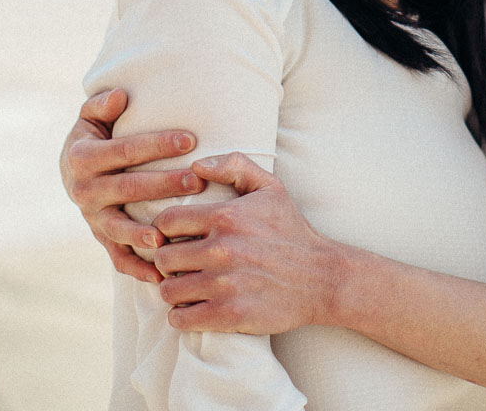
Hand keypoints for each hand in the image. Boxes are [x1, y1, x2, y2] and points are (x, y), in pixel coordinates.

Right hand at [59, 88, 204, 283]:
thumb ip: (102, 105)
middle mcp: (85, 191)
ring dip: (145, 233)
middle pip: (128, 189)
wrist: (74, 172)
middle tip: (196, 181)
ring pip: (121, 228)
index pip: (126, 150)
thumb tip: (120, 96)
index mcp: (83, 158)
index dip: (157, 144)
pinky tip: (161, 275)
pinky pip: (118, 258)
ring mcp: (93, 219)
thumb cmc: (95, 137)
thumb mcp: (91, 117)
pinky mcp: (102, 239)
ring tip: (168, 237)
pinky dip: (138, 269)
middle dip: (163, 185)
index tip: (191, 139)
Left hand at [151, 152, 341, 334]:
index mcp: (226, 217)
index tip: (176, 238)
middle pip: (163, 258)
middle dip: (169, 262)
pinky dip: (182, 316)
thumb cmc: (292, 231)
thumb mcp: (270, 187)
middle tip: (181, 265)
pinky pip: (181, 318)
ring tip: (188, 287)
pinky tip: (195, 308)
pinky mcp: (229, 314)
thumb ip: (234, 165)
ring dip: (174, 290)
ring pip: (168, 290)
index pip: (166, 222)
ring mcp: (224, 285)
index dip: (166, 230)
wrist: (321, 278)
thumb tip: (196, 166)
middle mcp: (221, 250)